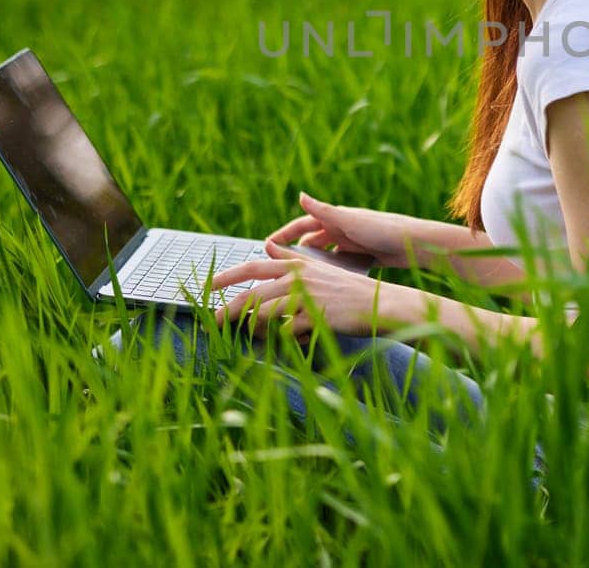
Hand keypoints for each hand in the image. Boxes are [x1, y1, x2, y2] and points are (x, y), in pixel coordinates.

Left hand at [209, 238, 413, 339]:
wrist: (380, 304)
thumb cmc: (349, 290)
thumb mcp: (319, 268)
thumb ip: (292, 259)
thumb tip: (268, 247)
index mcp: (297, 265)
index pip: (254, 267)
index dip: (228, 276)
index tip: (208, 286)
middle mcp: (298, 277)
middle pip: (253, 293)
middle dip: (230, 308)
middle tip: (214, 320)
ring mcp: (306, 297)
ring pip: (265, 314)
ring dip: (254, 328)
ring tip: (248, 337)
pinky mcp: (315, 316)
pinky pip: (286, 332)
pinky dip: (283, 339)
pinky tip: (289, 342)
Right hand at [267, 191, 427, 268]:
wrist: (414, 243)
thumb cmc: (383, 229)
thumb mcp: (350, 221)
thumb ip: (324, 211)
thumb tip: (300, 195)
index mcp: (336, 218)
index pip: (301, 225)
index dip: (283, 235)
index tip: (265, 245)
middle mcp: (341, 228)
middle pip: (310, 241)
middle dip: (293, 252)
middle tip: (276, 268)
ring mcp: (351, 243)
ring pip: (324, 255)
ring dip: (311, 264)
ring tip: (296, 280)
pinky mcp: (362, 256)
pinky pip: (339, 264)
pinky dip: (330, 272)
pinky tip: (325, 285)